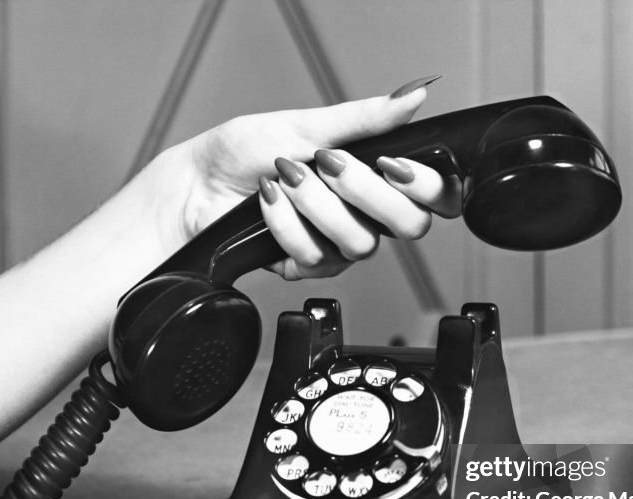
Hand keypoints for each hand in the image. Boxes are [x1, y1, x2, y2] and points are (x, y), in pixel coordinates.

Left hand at [138, 80, 461, 279]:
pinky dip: (285, 223)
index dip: (427, 187)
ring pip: (359, 242)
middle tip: (328, 164)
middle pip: (409, 226)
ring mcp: (338, 242)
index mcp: (375, 175)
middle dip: (365, 191)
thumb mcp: (309, 125)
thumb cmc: (245, 151)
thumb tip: (413, 97)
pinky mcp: (309, 266)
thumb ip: (366, 119)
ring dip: (315, 204)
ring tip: (284, 178)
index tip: (393, 163)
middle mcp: (365, 213)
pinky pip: (317, 257)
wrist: (198, 185)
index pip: (435, 197)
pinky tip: (267, 203)